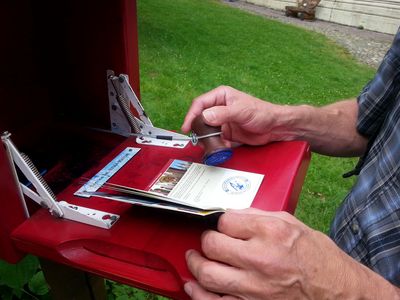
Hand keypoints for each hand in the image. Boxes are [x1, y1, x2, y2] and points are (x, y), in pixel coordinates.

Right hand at [181, 86, 291, 145]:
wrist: (275, 127)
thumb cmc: (262, 112)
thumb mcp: (241, 111)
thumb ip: (222, 113)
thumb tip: (205, 117)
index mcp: (221, 96)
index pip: (200, 104)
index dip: (191, 115)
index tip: (188, 127)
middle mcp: (219, 108)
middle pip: (200, 118)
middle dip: (198, 129)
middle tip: (197, 138)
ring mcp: (222, 121)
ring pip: (206, 130)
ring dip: (207, 138)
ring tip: (210, 143)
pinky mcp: (226, 133)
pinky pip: (215, 139)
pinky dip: (217, 143)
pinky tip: (224, 145)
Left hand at [184, 208, 382, 299]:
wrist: (337, 291)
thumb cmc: (317, 257)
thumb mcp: (291, 224)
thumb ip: (258, 216)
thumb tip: (232, 215)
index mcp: (271, 233)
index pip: (226, 222)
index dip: (222, 222)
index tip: (223, 226)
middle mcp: (262, 259)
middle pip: (213, 246)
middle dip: (206, 240)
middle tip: (208, 241)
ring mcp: (256, 288)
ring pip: (208, 275)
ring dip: (196, 265)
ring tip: (194, 259)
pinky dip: (199, 294)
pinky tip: (194, 285)